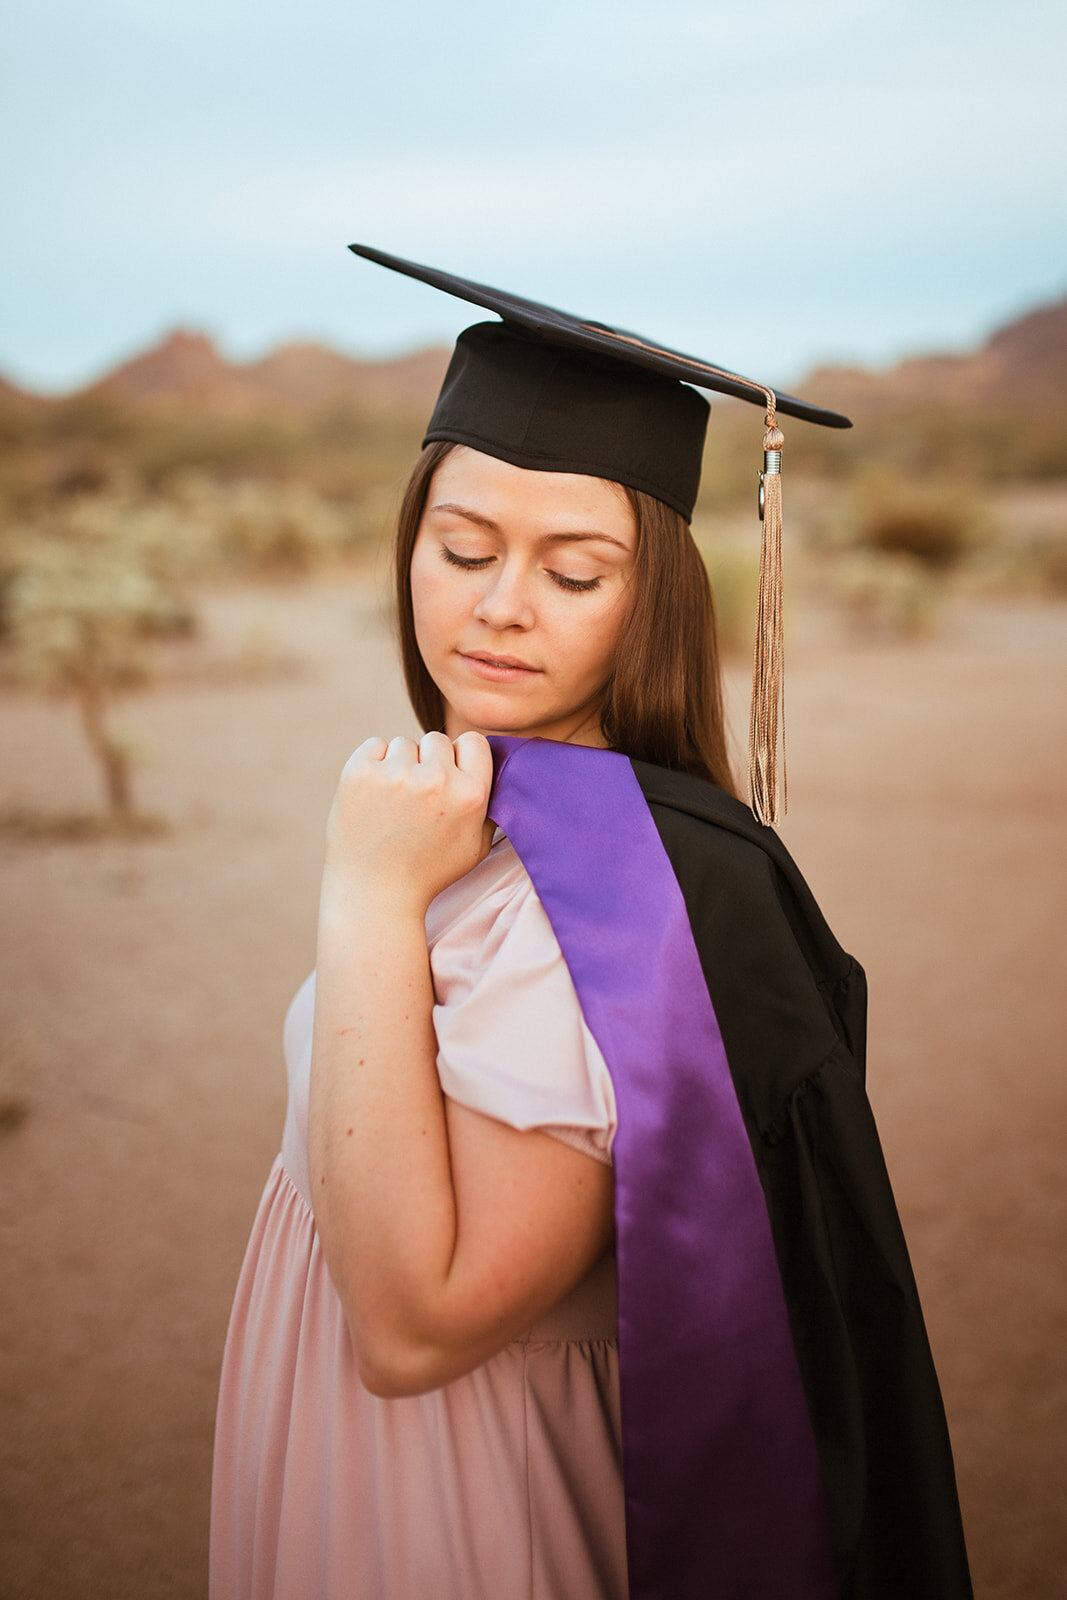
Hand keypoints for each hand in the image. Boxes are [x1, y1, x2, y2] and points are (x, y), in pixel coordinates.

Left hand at [321, 730, 495, 916]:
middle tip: (416, 797)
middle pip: (436, 740)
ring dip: (399, 765)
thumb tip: (497, 769)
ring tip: (393, 803)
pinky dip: (373, 764)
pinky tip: (373, 796)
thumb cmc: (427, 873)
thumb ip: (489, 806)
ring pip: (403, 744)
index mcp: (470, 794)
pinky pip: (373, 746)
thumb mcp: (476, 847)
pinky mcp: (360, 772)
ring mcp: (395, 774)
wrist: (375, 894)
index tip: (448, 774)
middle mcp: (436, 780)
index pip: (473, 741)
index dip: (460, 756)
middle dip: (428, 762)